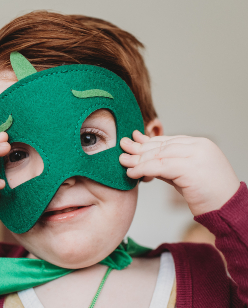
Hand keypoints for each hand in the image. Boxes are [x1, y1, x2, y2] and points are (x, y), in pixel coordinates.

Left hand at [119, 130, 239, 215]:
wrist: (229, 210)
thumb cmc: (207, 195)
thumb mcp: (184, 175)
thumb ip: (166, 165)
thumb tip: (143, 160)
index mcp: (200, 144)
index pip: (168, 140)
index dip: (148, 141)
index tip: (133, 140)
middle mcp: (199, 146)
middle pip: (162, 145)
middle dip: (140, 148)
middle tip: (123, 148)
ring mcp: (196, 155)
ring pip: (159, 154)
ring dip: (138, 159)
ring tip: (123, 161)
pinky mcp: (191, 168)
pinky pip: (160, 166)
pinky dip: (143, 169)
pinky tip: (132, 173)